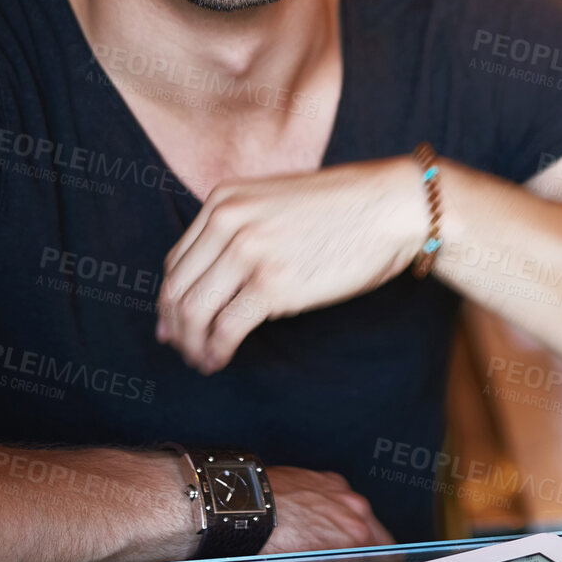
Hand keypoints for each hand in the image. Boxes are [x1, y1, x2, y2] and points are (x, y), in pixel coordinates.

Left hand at [156, 158, 429, 372]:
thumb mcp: (277, 201)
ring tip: (204, 360)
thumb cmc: (346, 208)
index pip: (177, 261)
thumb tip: (215, 281)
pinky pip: (225, 329)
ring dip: (192, 345)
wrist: (391, 206)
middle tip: (185, 350)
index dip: (171, 300)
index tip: (175, 324)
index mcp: (224, 200)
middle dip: (175, 328)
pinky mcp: (273, 284)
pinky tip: (220, 359)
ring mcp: (248, 252)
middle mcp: (227, 222)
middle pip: (178, 289)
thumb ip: (242, 228)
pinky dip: (215, 351)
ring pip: (193, 312)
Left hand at [260, 468, 393, 552]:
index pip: (385, 558)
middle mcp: (354, 507)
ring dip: (347, 527)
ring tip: (324, 542)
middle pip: (375, 533)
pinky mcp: (322, 478)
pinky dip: (330, 509)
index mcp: (357, 535)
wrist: (243, 511)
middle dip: (368, 548)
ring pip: (355, 514)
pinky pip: (336, 498)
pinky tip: (312, 521)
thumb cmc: (271, 544)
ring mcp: (338, 490)